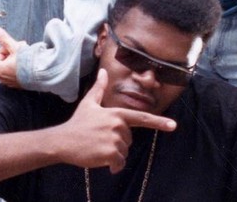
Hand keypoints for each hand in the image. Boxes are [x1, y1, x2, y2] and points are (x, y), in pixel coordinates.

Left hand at [0, 26, 25, 86]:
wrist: (43, 76)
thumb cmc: (29, 63)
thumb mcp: (16, 48)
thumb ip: (4, 39)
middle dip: (6, 49)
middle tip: (19, 48)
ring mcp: (7, 79)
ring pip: (6, 59)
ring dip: (14, 55)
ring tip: (25, 55)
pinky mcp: (14, 81)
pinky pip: (12, 66)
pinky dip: (17, 62)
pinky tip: (26, 63)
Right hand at [54, 69, 175, 172]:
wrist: (63, 141)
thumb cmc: (77, 123)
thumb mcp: (88, 104)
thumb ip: (99, 88)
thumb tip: (103, 71)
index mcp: (115, 113)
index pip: (140, 117)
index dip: (158, 121)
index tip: (173, 125)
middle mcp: (117, 125)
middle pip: (129, 139)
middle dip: (118, 143)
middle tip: (100, 139)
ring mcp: (114, 140)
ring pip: (124, 152)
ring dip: (114, 155)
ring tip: (98, 148)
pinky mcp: (110, 154)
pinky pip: (119, 163)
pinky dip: (113, 166)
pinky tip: (101, 160)